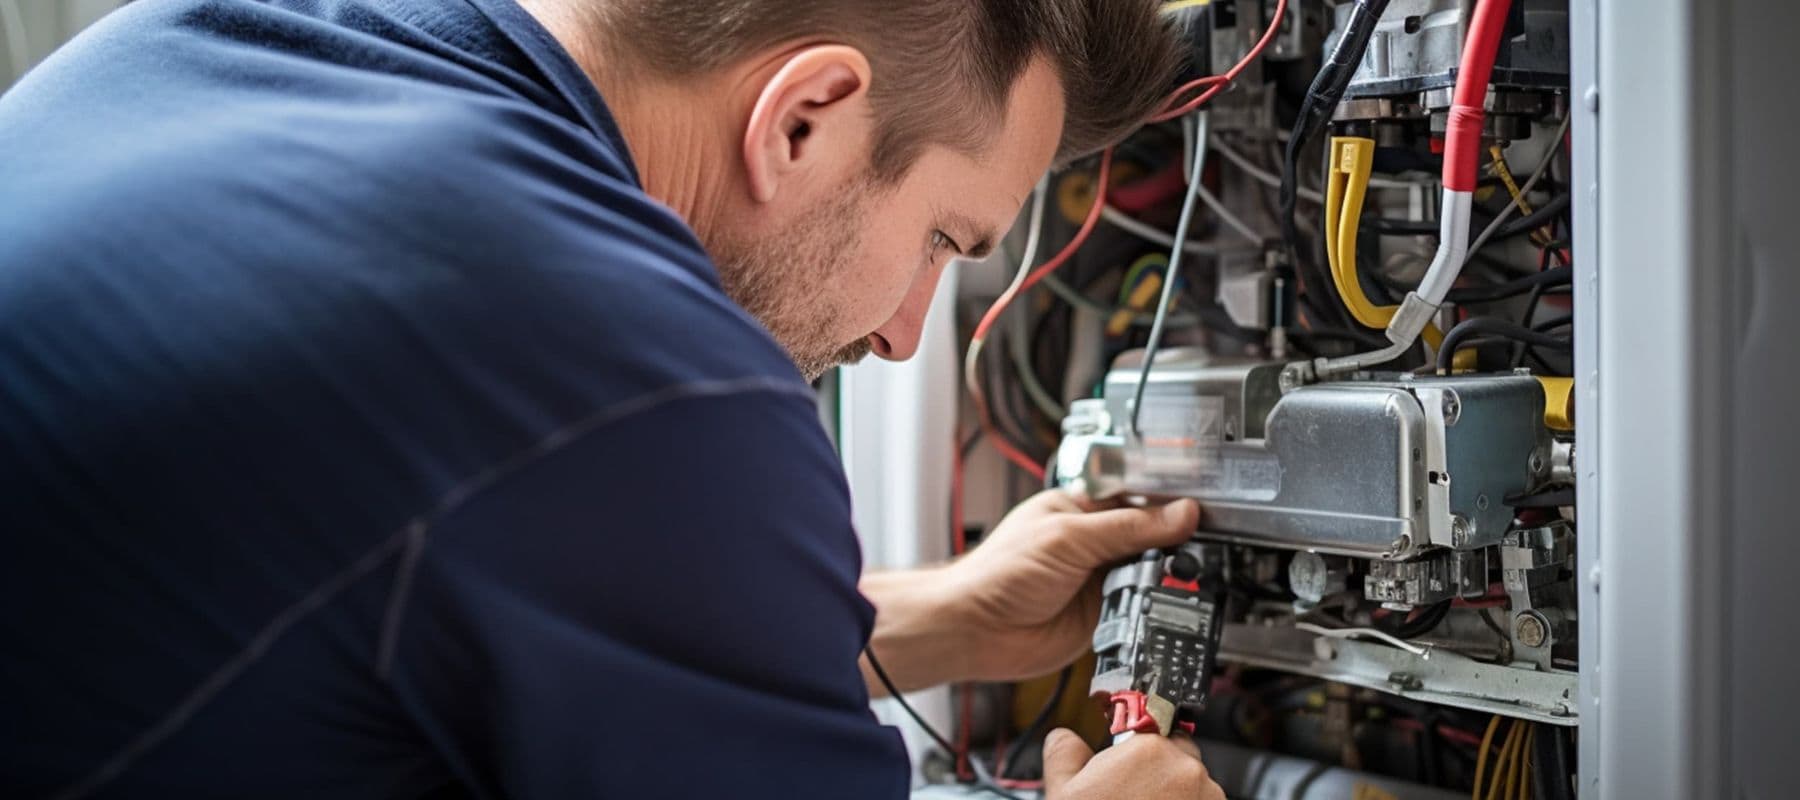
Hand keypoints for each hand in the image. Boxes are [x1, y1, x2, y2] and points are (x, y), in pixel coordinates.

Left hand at [941, 490, 1199, 680]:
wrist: (977, 630)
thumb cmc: (999, 573)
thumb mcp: (1069, 537)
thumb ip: (1127, 528)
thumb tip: (1181, 514)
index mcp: (1080, 509)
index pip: (1138, 497)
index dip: (1170, 502)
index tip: (1204, 508)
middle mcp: (1093, 543)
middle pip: (1151, 537)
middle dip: (1173, 543)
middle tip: (1201, 547)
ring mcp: (1099, 580)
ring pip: (1150, 575)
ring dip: (1165, 578)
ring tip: (1182, 576)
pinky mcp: (1103, 617)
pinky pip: (1140, 609)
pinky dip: (1154, 608)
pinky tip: (1165, 604)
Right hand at [1043, 729, 1224, 798]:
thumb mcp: (1063, 791)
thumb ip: (1064, 752)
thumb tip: (1065, 739)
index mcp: (1149, 749)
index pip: (1152, 719)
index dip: (1136, 738)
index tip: (1127, 751)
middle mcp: (1188, 771)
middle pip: (1176, 753)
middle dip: (1156, 769)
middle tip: (1128, 794)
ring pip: (1192, 785)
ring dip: (1174, 795)